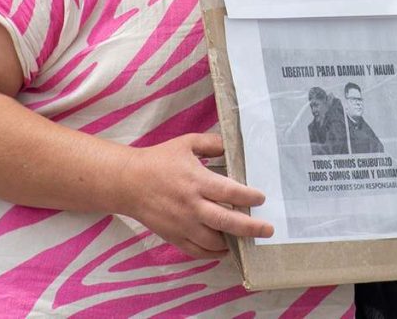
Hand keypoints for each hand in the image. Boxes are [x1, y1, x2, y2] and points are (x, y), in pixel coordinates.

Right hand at [120, 132, 274, 258]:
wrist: (129, 182)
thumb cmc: (159, 160)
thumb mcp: (186, 143)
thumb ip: (211, 144)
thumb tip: (232, 145)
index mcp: (196, 181)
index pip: (229, 192)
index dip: (249, 197)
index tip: (261, 198)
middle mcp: (191, 206)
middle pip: (226, 221)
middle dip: (250, 227)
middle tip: (268, 230)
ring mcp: (182, 225)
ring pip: (214, 241)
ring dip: (233, 241)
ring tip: (246, 237)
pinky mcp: (174, 237)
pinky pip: (198, 251)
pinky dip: (214, 252)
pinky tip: (224, 247)